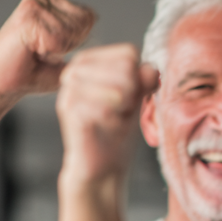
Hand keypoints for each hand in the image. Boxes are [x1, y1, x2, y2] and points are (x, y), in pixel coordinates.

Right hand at [0, 0, 94, 102]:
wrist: (4, 80)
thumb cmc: (34, 70)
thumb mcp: (70, 55)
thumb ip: (90, 46)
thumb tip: (127, 54)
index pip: (90, 17)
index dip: (78, 41)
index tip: (54, 47)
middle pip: (85, 23)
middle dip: (71, 45)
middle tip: (45, 50)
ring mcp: (34, 3)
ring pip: (74, 31)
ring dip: (59, 49)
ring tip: (38, 50)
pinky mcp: (28, 16)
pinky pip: (60, 40)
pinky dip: (50, 52)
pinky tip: (33, 50)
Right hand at [56, 45, 157, 183]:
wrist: (101, 167)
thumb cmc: (117, 133)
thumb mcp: (135, 101)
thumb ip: (143, 81)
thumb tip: (152, 68)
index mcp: (89, 62)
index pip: (129, 53)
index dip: (140, 80)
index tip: (129, 99)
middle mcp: (75, 70)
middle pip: (127, 67)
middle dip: (133, 96)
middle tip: (120, 113)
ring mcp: (69, 89)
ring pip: (121, 87)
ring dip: (125, 110)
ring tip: (112, 121)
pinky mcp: (70, 110)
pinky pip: (109, 108)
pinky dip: (116, 123)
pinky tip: (106, 129)